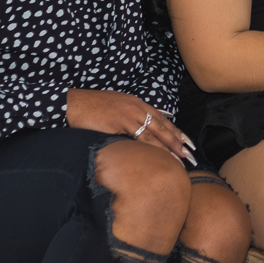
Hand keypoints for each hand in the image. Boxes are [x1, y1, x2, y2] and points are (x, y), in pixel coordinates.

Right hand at [66, 88, 195, 163]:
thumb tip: (138, 130)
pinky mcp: (119, 124)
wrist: (72, 103)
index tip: (187, 141)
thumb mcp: (115, 106)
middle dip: (178, 141)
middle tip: (191, 153)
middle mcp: (136, 108)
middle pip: (162, 126)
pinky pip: (138, 138)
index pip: (162, 119)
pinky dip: (151, 148)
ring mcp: (128, 115)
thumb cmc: (91, 107)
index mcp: (136, 103)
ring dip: (169, 147)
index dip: (176, 131)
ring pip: (154, 134)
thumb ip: (129, 116)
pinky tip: (159, 157)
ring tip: (180, 159)